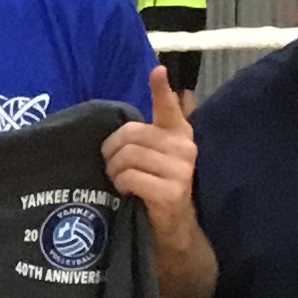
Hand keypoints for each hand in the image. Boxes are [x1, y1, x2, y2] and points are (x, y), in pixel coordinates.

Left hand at [100, 66, 196, 226]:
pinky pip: (130, 177)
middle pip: (131, 135)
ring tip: (119, 180)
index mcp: (179, 133)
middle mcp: (184, 148)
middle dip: (112, 151)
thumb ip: (146, 133)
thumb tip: (137, 107)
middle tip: (113, 166)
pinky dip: (121, 185)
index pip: (169, 107)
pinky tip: (127, 192)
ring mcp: (181, 170)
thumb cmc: (156, 185)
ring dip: (114, 170)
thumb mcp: (153, 155)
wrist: (172, 227)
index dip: (161, 88)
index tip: (157, 69)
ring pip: (128, 156)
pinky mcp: (172, 191)